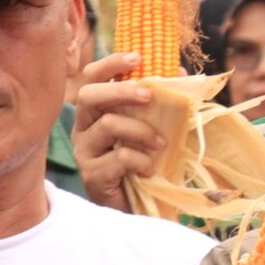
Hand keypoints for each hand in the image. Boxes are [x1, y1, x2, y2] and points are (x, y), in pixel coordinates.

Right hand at [73, 54, 162, 209]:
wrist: (141, 206)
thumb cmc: (147, 161)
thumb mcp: (156, 126)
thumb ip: (164, 101)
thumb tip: (180, 70)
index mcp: (97, 111)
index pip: (91, 78)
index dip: (110, 64)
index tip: (137, 57)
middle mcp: (84, 128)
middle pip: (89, 96)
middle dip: (121, 91)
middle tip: (148, 95)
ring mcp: (85, 152)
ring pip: (106, 125)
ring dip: (140, 131)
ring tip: (160, 143)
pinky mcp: (92, 175)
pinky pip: (117, 158)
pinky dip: (140, 160)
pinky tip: (150, 168)